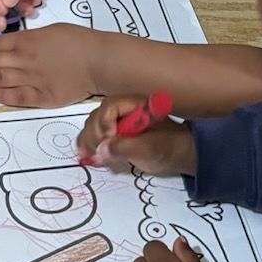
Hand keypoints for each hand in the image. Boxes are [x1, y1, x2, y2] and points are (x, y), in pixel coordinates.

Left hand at [0, 24, 98, 107]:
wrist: (99, 60)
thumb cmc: (77, 41)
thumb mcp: (49, 30)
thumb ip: (27, 39)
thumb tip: (8, 45)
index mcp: (27, 41)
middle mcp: (25, 60)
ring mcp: (33, 79)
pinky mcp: (43, 96)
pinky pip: (17, 96)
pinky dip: (1, 95)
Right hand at [76, 95, 194, 176]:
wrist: (176, 154)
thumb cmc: (169, 148)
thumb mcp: (152, 149)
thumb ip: (128, 147)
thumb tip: (102, 150)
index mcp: (135, 104)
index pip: (111, 106)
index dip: (105, 122)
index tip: (109, 139)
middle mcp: (122, 109)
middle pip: (98, 116)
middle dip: (95, 135)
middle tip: (100, 153)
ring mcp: (115, 121)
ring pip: (92, 126)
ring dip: (89, 141)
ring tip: (91, 157)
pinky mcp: (112, 134)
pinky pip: (93, 136)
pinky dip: (87, 145)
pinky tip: (85, 156)